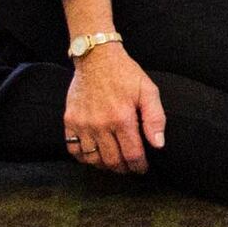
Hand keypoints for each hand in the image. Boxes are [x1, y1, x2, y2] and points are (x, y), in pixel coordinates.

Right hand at [69, 42, 166, 174]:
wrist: (96, 58)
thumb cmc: (125, 74)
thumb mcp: (148, 90)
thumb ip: (155, 118)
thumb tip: (158, 144)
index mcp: (122, 118)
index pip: (132, 155)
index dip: (139, 166)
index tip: (142, 167)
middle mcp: (100, 124)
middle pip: (112, 161)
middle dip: (124, 168)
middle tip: (130, 166)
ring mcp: (82, 124)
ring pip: (92, 159)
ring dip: (105, 165)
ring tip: (114, 161)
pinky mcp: (69, 121)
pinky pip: (74, 150)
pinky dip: (84, 157)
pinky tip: (95, 154)